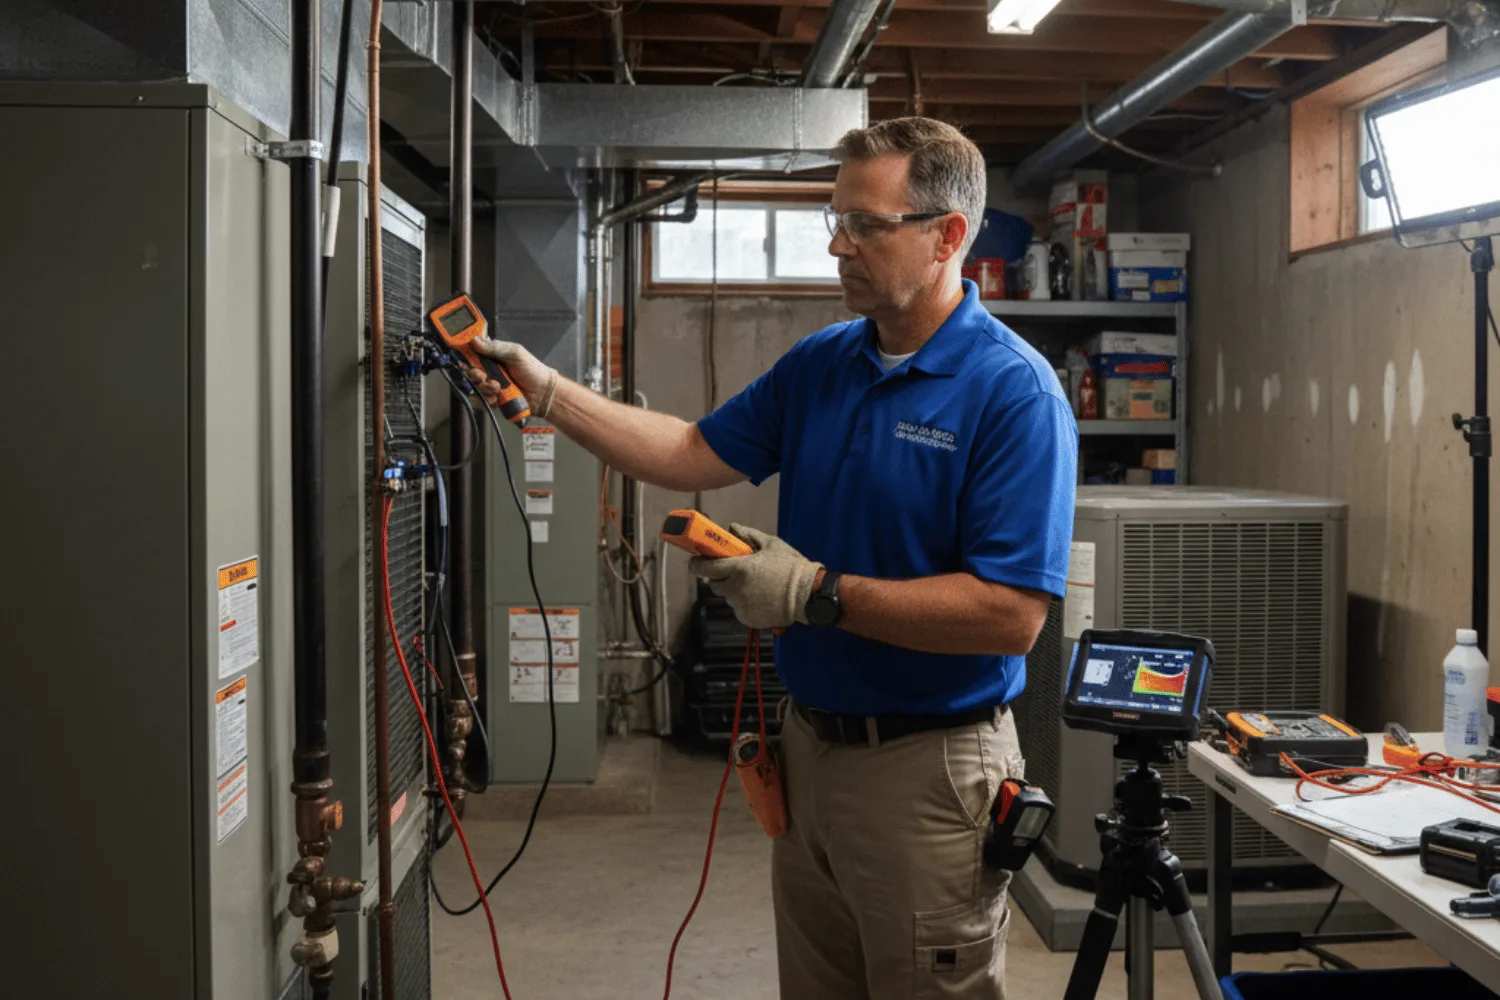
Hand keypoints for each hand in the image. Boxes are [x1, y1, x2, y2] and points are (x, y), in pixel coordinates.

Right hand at [467, 336, 552, 404]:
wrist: (543, 393)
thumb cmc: (532, 369)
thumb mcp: (515, 353)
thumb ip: (495, 347)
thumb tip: (474, 340)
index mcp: (492, 356)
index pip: (472, 354)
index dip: (465, 356)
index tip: (464, 360)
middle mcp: (489, 370)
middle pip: (470, 372)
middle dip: (475, 375)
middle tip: (483, 376)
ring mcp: (490, 385)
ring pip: (475, 387)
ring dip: (484, 387)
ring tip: (497, 387)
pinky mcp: (493, 399)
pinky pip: (482, 400)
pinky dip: (488, 398)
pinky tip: (498, 397)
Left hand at [688, 525, 821, 630]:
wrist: (808, 595)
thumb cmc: (791, 567)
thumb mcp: (771, 544)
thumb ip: (749, 535)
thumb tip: (732, 528)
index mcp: (739, 568)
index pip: (705, 568)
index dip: (697, 564)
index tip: (695, 561)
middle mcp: (735, 589)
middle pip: (714, 584)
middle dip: (719, 577)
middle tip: (733, 571)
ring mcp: (741, 606)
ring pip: (728, 597)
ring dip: (734, 590)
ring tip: (754, 585)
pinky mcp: (747, 619)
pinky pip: (739, 609)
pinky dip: (744, 603)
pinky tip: (760, 597)